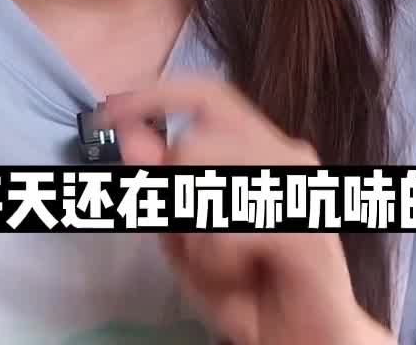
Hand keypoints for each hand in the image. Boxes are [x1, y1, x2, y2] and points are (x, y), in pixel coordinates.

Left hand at [101, 79, 392, 344]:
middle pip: (195, 141)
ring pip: (206, 179)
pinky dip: (215, 259)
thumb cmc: (252, 292)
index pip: (209, 95)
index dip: (154, 96)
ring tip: (220, 267)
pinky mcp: (306, 229)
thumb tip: (130, 139)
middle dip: (171, 195)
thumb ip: (160, 191)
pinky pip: (227, 229)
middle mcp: (286, 155)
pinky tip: (237, 277)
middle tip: (188, 244)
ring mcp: (300, 188)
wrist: (309, 343)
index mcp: (261, 150)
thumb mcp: (187, 243)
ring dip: (194, 234)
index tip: (105, 113)